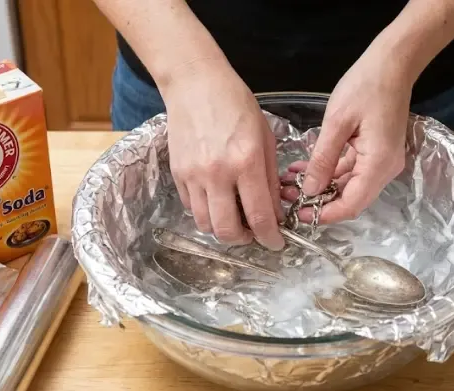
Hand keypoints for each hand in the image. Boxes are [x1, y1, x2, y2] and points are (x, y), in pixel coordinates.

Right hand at [163, 60, 284, 249]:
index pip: (259, 216)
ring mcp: (193, 175)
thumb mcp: (265, 137)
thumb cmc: (236, 104)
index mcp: (246, 161)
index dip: (270, 237)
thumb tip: (274, 211)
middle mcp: (218, 173)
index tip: (276, 243)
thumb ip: (270, 177)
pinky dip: (206, 212)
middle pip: (227, 230)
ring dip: (222, 229)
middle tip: (253, 233)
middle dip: (244, 240)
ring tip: (234, 218)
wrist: (195, 84)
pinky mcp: (177, 174)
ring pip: (206, 224)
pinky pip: (191, 208)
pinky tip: (217, 199)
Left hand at [283, 46, 413, 223]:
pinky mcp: (376, 152)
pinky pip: (351, 171)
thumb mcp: (337, 123)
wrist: (392, 64)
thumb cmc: (366, 86)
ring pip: (349, 187)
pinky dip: (328, 173)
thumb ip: (323, 159)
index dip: (325, 215)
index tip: (299, 215)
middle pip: (351, 199)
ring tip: (289, 184)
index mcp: (378, 163)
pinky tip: (303, 169)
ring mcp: (382, 161)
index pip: (352, 205)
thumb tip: (310, 191)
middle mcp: (385, 169)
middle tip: (288, 198)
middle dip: (319, 203)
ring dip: (321, 188)